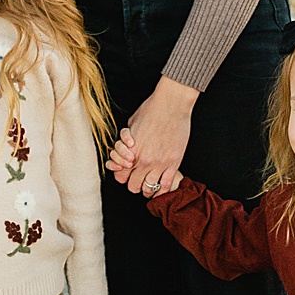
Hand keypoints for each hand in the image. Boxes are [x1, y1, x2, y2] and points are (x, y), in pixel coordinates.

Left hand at [109, 77, 195, 195]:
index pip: (120, 176)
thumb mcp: (131, 125)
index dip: (122, 177)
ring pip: (150, 188)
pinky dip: (163, 189)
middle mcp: (143, 161)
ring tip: (150, 186)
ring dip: (148, 189)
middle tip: (138, 182)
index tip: (127, 175)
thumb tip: (126, 147)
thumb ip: (127, 140)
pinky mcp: (174, 162)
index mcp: (131, 152)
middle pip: (133, 186)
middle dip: (134, 185)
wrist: (171, 104)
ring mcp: (159, 163)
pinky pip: (167, 184)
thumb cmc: (151, 110)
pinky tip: (162, 187)